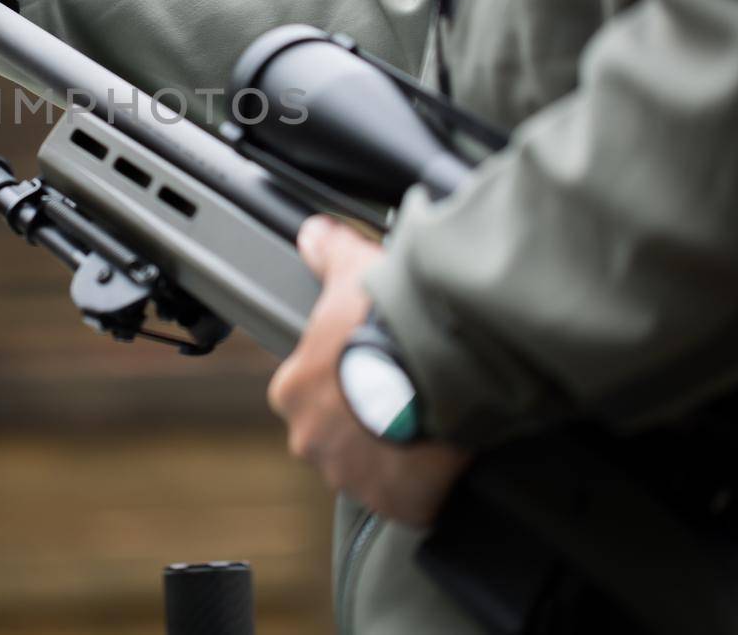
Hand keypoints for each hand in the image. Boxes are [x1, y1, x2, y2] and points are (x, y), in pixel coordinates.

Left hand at [268, 216, 469, 527]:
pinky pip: (409, 500)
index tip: (371, 365)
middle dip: (366, 418)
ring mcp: (353, 477)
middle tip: (405, 391)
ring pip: (371, 468)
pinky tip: (444, 456)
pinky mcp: (397, 504)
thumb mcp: (353, 269)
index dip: (343, 378)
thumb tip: (313, 233)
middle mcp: (312, 440)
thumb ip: (329, 251)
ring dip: (394, 452)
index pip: (311, 391)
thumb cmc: (387, 317)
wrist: (438, 361)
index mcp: (294, 391)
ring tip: (429, 419)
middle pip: (337, 433)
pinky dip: (426, 485)